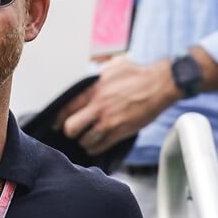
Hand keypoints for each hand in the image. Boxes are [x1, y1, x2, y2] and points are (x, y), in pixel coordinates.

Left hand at [58, 57, 178, 155]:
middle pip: (71, 127)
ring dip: (84, 140)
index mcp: (94, 91)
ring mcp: (110, 122)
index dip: (58, 118)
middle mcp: (99, 107)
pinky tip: (96, 144)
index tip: (56, 123)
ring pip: (85, 140)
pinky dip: (95, 148)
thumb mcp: (112, 68)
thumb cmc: (139, 74)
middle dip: (69, 131)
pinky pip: (100, 147)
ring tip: (87, 137)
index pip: (66, 108)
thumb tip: (86, 83)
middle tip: (73, 131)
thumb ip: (96, 78)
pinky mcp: (121, 132)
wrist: (161, 85)